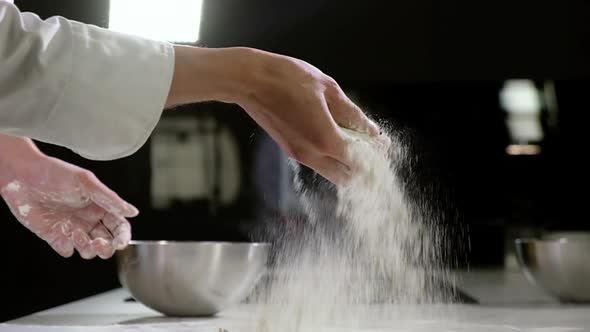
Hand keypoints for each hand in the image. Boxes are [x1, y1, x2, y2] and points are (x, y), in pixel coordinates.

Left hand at [1, 148, 137, 258]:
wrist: (21, 176)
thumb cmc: (54, 173)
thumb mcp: (86, 182)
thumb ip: (110, 199)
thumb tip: (132, 212)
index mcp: (100, 206)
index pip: (119, 226)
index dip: (123, 236)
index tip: (120, 243)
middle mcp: (88, 219)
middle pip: (107, 242)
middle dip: (106, 248)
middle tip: (99, 244)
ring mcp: (72, 229)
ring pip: (89, 250)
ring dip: (87, 248)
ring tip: (75, 234)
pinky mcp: (54, 236)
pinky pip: (66, 250)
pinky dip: (67, 247)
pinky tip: (61, 234)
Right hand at [166, 46, 380, 184]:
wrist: (249, 81)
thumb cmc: (286, 78)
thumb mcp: (327, 89)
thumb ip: (352, 113)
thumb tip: (371, 130)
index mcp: (324, 138)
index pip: (360, 160)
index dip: (376, 156)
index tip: (384, 146)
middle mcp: (312, 154)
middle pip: (347, 177)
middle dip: (364, 168)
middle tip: (373, 150)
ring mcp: (299, 155)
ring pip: (332, 174)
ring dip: (348, 166)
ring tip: (357, 145)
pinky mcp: (291, 151)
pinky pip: (319, 164)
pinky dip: (333, 159)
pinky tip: (338, 140)